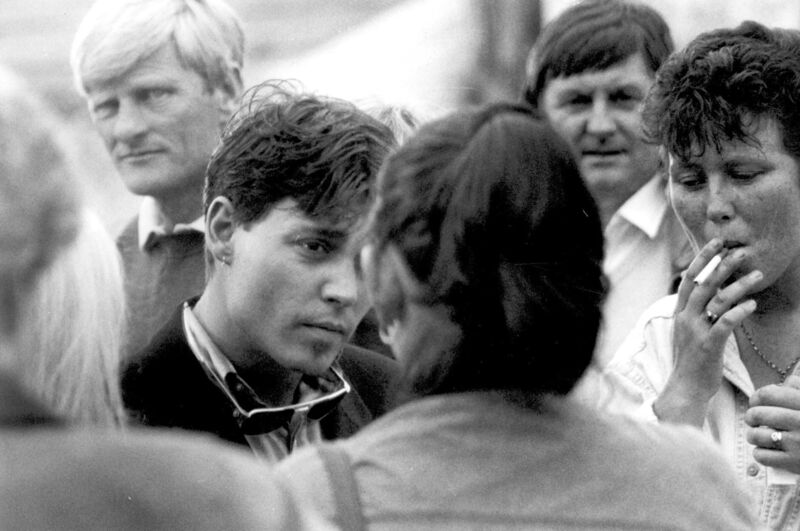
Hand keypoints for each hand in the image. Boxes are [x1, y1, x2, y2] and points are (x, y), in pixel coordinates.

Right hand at [655, 239, 759, 425]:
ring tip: (758, 275)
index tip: (715, 242)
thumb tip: (704, 290)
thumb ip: (695, 310)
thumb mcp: (688, 330)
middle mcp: (685, 318)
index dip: (702, 259)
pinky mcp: (708, 346)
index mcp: (679, 312)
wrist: (685, 388)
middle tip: (740, 251)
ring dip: (739, 285)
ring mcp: (695, 331)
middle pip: (704, 284)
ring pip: (717, 301)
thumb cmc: (691, 360)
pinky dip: (739, 312)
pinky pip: (725, 324)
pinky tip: (752, 304)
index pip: (688, 278)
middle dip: (722, 265)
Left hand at [746, 376, 799, 472]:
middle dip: (750, 417)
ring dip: (752, 435)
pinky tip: (766, 451)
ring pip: (756, 435)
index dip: (756, 397)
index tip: (755, 402)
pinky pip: (762, 455)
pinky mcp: (794, 462)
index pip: (767, 394)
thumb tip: (784, 383)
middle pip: (757, 414)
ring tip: (756, 435)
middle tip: (752, 419)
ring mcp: (797, 443)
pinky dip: (759, 453)